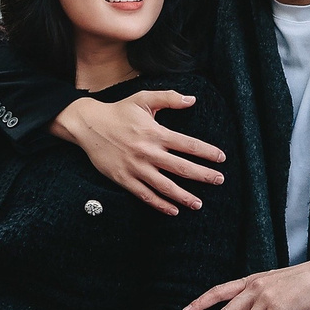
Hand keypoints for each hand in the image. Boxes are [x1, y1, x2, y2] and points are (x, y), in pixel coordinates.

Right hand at [52, 93, 225, 215]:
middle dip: (203, 176)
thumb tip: (192, 99)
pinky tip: (173, 210)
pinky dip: (160, 204)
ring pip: (165, 186)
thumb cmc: (118, 111)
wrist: (88, 124)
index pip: (188, 144)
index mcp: (155, 133)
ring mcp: (136, 167)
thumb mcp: (143, 99)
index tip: (221, 158)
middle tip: (219, 181)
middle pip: (181, 167)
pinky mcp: (124, 178)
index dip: (207, 152)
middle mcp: (148, 152)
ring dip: (184, 196)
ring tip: (198, 203)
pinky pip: (145, 195)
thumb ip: (169, 98)